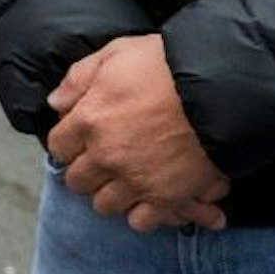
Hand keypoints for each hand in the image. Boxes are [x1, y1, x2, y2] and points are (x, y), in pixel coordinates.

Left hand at [45, 35, 229, 232]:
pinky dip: (143, 212)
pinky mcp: (166, 196)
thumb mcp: (117, 53)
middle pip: (78, 181)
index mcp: (90, 119)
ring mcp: (135, 179)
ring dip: (111, 192)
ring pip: (104, 205)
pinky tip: (148, 195)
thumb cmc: (167, 65)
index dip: (69, 141)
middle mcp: (106, 155)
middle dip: (87, 169)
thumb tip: (56, 102)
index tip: (81, 137)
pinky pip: (141, 221)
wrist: (218, 86)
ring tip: (125, 177)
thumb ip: (79, 77)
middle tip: (103, 157)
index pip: (59, 146)